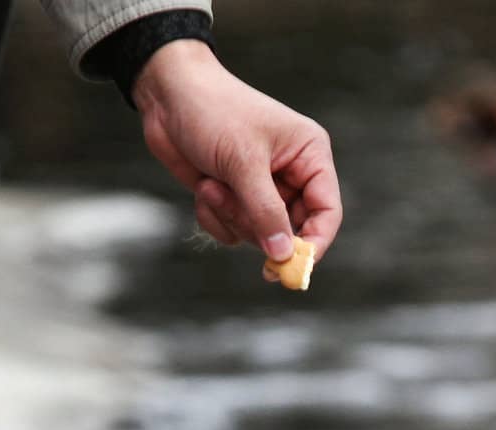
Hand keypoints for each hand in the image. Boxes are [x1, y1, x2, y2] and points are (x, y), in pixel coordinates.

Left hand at [132, 40, 341, 266]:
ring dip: (231, 216)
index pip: (327, 211)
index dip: (315, 242)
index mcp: (308, 154)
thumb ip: (265, 212)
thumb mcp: (243, 162)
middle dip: (259, 228)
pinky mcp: (235, 198)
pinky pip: (232, 231)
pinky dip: (215, 217)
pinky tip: (204, 187)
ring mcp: (262, 189)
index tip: (293, 266)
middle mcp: (291, 174)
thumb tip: (283, 255)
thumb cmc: (212, 112)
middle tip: (236, 215)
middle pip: (292, 231)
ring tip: (212, 184)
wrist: (167, 97)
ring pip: (258, 235)